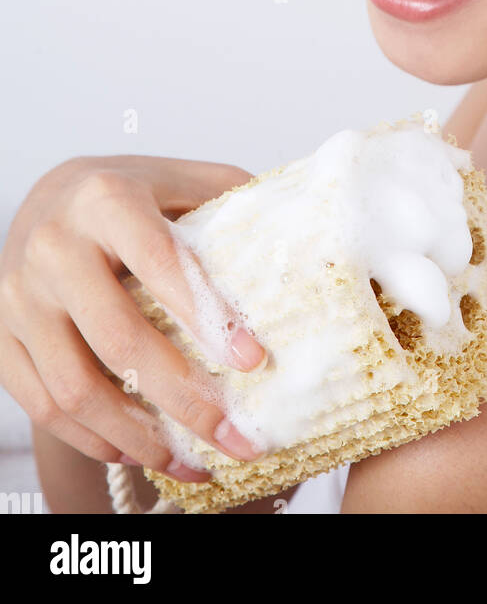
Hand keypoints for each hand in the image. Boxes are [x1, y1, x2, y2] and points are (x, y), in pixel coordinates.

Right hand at [0, 155, 268, 482]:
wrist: (43, 199)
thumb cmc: (124, 193)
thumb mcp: (176, 178)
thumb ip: (229, 199)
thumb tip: (303, 237)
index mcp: (105, 199)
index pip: (159, 262)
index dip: (207, 316)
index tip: (254, 361)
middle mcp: (55, 246)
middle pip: (120, 339)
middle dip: (185, 399)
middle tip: (237, 437)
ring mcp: (19, 297)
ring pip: (75, 387)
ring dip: (139, 437)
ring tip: (194, 460)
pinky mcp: (0, 338)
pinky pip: (43, 404)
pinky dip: (93, 439)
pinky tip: (139, 450)